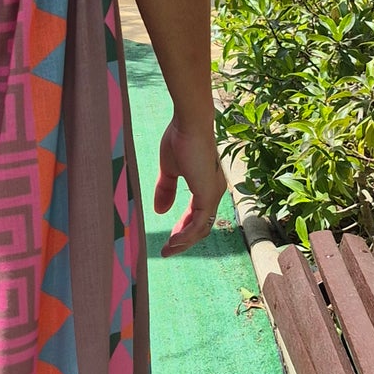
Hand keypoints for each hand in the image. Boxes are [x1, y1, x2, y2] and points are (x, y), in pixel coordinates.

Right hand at [153, 118, 227, 255]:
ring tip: (167, 249)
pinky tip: (173, 241)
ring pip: (201, 228)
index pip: (197, 214)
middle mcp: (214, 192)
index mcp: (205, 185)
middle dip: (184, 240)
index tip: (169, 238)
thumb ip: (166, 190)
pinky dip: (186, 235)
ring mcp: (213, 194)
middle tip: (167, 249)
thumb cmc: (180, 139)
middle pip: (202, 226)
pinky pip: (199, 223)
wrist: (188, 124)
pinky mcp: (208, 194)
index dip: (183, 228)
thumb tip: (159, 211)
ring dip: (184, 241)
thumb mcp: (169, 169)